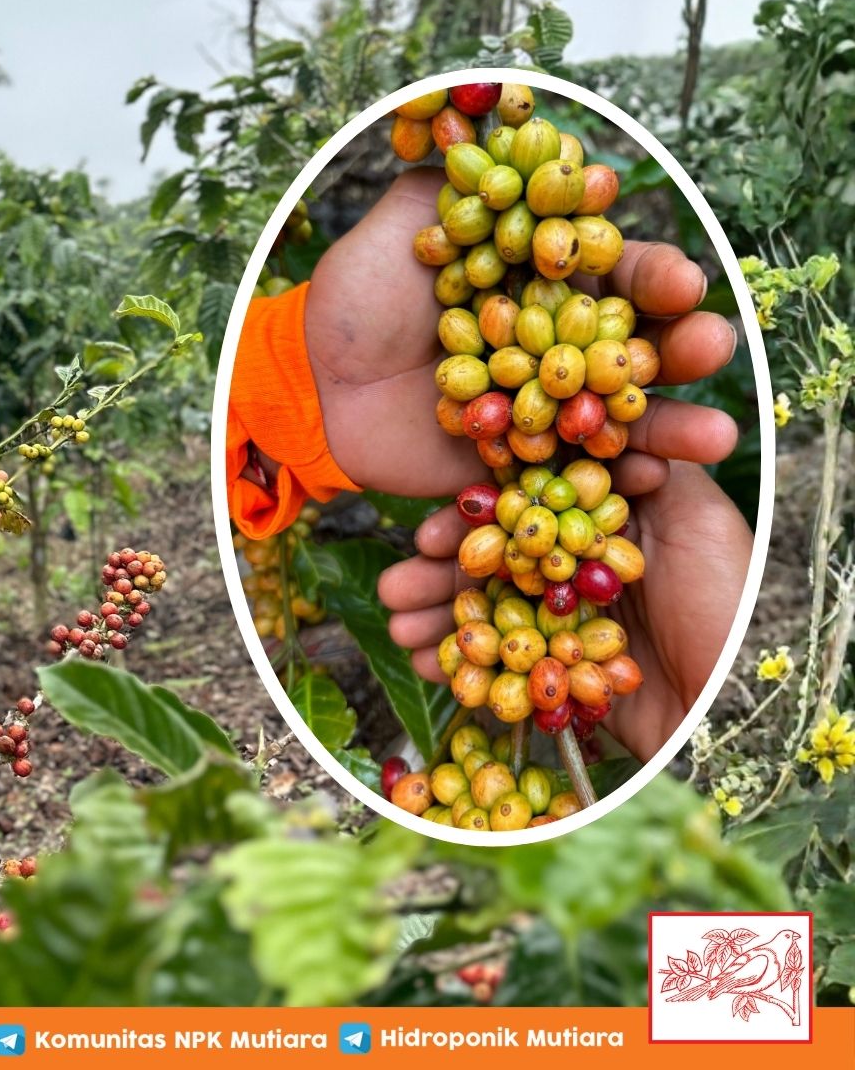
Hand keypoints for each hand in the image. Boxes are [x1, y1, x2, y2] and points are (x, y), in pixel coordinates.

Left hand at [302, 168, 738, 498]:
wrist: (306, 383)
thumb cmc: (354, 298)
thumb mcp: (403, 228)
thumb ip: (461, 189)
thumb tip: (517, 134)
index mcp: (544, 281)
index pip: (616, 274)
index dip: (651, 277)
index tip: (679, 280)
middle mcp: (555, 346)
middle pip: (636, 347)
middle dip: (681, 348)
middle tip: (713, 346)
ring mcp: (541, 410)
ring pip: (620, 419)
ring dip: (671, 428)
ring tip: (715, 437)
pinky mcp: (515, 466)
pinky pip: (569, 480)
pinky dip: (610, 485)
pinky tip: (650, 485)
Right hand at [377, 461, 751, 758]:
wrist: (736, 706)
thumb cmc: (726, 603)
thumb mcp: (696, 517)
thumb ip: (642, 468)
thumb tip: (589, 425)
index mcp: (611, 530)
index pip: (525, 512)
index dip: (474, 519)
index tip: (430, 529)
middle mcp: (584, 574)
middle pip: (494, 563)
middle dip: (438, 571)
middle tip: (395, 582)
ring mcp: (568, 627)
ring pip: (487, 613)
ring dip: (434, 617)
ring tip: (396, 625)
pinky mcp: (562, 678)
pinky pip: (500, 668)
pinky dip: (459, 666)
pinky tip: (422, 661)